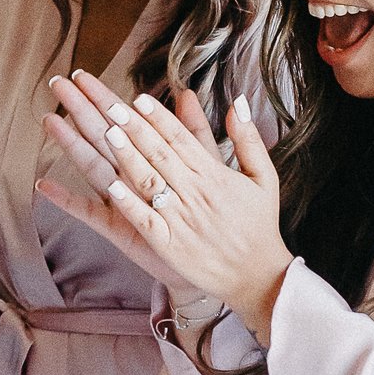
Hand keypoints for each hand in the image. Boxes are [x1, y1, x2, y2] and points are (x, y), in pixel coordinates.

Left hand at [40, 73, 293, 338]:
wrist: (258, 276)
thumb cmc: (259, 225)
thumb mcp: (264, 177)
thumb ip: (248, 139)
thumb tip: (237, 102)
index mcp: (214, 175)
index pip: (181, 139)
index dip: (158, 118)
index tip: (138, 99)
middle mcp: (195, 193)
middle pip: (160, 154)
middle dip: (135, 128)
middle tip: (111, 106)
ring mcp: (181, 219)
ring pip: (150, 182)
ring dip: (128, 157)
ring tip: (109, 133)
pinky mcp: (170, 245)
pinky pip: (146, 221)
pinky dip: (130, 204)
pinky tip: (112, 187)